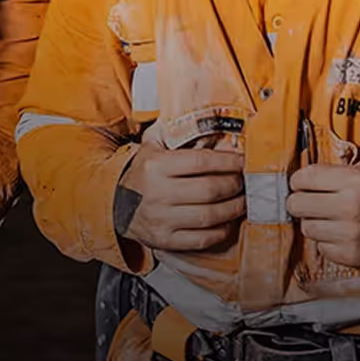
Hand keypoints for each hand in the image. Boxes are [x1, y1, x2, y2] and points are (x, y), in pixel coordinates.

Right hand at [112, 140, 244, 252]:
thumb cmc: (142, 174)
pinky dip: (220, 231)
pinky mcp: (165, 240)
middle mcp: (158, 193)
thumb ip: (173, 132)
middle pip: (210, 190)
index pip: (201, 162)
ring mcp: (161, 219)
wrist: (115, 206)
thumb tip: (205, 120)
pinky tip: (226, 222)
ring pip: (209, 216)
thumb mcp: (151, 148)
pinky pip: (202, 239)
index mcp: (156, 166)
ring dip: (233, 208)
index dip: (228, 161)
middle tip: (244, 182)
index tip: (243, 161)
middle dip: (234, 185)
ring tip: (242, 201)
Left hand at [286, 130, 359, 271]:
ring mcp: (349, 234)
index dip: (299, 180)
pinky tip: (340, 234)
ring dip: (315, 222)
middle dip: (301, 201)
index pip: (304, 178)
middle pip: (297, 205)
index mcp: (354, 180)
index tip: (303, 183)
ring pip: (307, 227)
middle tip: (310, 201)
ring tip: (327, 218)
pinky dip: (328, 242)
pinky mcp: (351, 255)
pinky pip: (322, 248)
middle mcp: (349, 207)